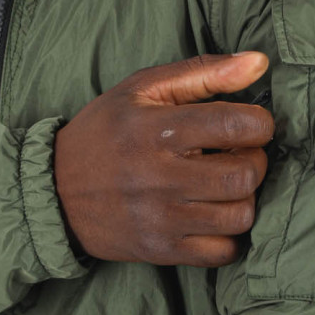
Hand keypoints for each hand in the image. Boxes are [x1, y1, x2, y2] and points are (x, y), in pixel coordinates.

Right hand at [53, 51, 276, 265]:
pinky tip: (213, 215)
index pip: (237, 126)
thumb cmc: (105, 132)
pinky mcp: (161, 250)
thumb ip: (205, 72)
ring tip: (224, 185)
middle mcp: (159, 176)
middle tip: (238, 154)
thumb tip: (261, 63)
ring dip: (244, 198)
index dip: (259, 124)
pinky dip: (229, 235)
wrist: (54, 191)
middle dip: (255, 160)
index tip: (250, 125)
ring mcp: (160, 218)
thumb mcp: (143, 88)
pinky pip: (223, 251)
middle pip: (245, 174)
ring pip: (240, 215)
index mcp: (156, 129)